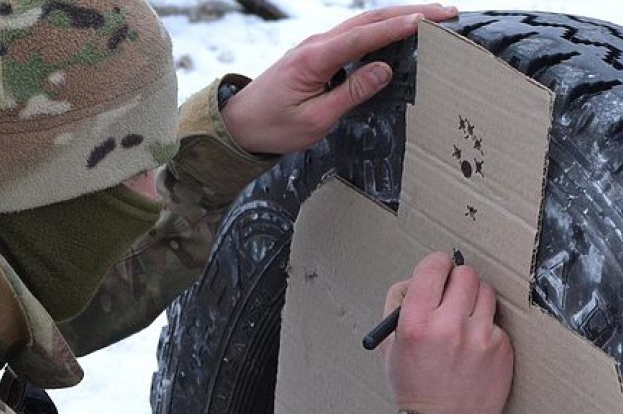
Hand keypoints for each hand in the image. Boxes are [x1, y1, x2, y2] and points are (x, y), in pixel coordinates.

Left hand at [221, 4, 457, 154]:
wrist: (239, 124)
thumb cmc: (272, 127)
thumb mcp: (313, 120)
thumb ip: (349, 94)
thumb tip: (383, 72)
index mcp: (315, 59)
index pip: (364, 36)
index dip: (399, 27)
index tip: (431, 21)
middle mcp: (316, 44)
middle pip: (369, 19)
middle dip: (410, 13)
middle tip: (447, 13)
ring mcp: (316, 46)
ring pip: (363, 23)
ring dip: (398, 17)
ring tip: (432, 17)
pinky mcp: (317, 54)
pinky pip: (353, 35)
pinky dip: (380, 30)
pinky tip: (398, 32)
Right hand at [380, 252, 513, 413]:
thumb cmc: (412, 386)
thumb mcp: (388, 344)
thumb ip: (398, 304)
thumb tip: (419, 279)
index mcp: (415, 322)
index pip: (433, 266)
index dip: (436, 264)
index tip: (438, 270)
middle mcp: (449, 326)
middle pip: (465, 274)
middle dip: (456, 280)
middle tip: (452, 294)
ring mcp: (479, 338)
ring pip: (485, 292)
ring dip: (474, 300)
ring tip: (463, 321)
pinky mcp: (501, 349)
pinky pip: (496, 322)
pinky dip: (485, 328)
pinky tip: (474, 348)